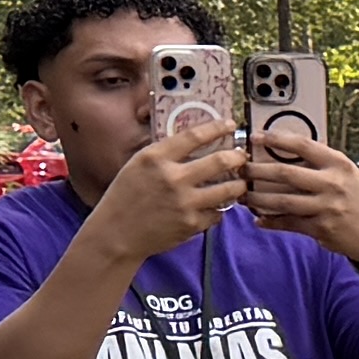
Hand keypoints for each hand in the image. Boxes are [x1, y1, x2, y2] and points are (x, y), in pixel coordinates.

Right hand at [87, 121, 242, 257]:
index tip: (231, 125)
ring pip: (228, 189)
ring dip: (238, 185)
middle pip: (220, 161)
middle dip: (238, 157)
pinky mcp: (192, 224)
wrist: (117, 233)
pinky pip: (218, 213)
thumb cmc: (126, 196)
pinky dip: (219, 209)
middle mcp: (172, 178)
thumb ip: (165, 153)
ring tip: (239, 183)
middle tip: (242, 157)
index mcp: (156, 157)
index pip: (194, 136)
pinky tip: (216, 206)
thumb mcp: (138, 165)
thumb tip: (196, 141)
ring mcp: (184, 202)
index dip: (217, 128)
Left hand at [237, 119, 358, 258]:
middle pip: (285, 173)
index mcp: (338, 164)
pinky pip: (288, 223)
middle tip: (241, 170)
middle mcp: (332, 184)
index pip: (303, 145)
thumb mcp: (345, 174)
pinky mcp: (321, 228)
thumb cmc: (356, 200)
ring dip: (257, 199)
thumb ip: (319, 163)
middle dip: (257, 171)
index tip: (256, 137)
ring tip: (243, 196)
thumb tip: (282, 152)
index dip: (276, 140)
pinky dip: (270, 222)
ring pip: (282, 201)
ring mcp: (326, 207)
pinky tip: (259, 219)